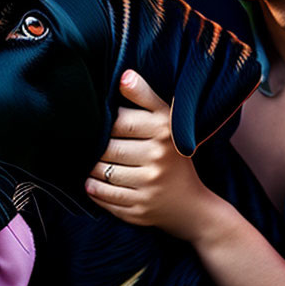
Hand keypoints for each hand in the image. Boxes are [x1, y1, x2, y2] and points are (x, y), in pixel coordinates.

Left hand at [85, 69, 210, 237]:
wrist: (193, 207)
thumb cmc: (172, 155)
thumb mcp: (166, 121)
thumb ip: (144, 96)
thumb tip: (124, 76)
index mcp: (164, 132)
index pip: (119, 121)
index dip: (106, 123)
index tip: (103, 124)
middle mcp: (158, 159)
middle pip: (108, 148)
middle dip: (97, 147)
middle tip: (93, 145)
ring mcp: (149, 186)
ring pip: (102, 172)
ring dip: (91, 167)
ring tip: (93, 162)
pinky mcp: (139, 209)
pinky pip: (104, 196)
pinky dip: (93, 188)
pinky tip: (94, 181)